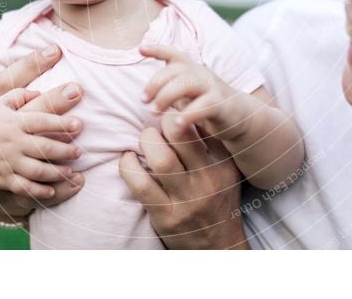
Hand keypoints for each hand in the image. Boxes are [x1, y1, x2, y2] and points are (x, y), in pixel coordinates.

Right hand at [0, 45, 87, 225]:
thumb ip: (21, 94)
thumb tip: (41, 90)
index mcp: (13, 122)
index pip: (41, 121)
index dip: (61, 123)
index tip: (80, 124)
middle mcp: (11, 142)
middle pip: (43, 147)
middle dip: (64, 150)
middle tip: (80, 152)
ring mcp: (6, 162)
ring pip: (36, 170)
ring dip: (56, 172)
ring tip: (72, 172)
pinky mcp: (2, 178)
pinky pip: (22, 187)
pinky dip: (38, 191)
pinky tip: (52, 190)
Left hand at [119, 113, 248, 248]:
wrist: (218, 245)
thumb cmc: (216, 197)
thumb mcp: (225, 168)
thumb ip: (210, 141)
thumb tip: (181, 106)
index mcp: (223, 163)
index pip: (202, 125)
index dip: (182, 111)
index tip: (171, 108)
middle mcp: (207, 178)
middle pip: (181, 135)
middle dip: (162, 121)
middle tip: (156, 123)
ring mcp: (186, 199)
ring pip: (161, 159)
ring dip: (145, 142)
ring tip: (144, 140)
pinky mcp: (166, 216)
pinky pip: (141, 185)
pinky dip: (127, 167)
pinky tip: (127, 160)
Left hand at [140, 45, 250, 140]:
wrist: (240, 116)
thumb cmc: (206, 104)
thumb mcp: (187, 93)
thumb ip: (171, 88)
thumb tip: (145, 94)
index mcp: (191, 69)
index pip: (174, 54)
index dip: (158, 49)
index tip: (140, 49)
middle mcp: (201, 74)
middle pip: (176, 70)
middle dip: (155, 84)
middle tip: (143, 101)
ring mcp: (212, 87)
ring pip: (187, 84)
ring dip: (167, 97)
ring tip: (154, 112)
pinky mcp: (221, 104)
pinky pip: (204, 106)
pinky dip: (190, 114)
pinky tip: (178, 124)